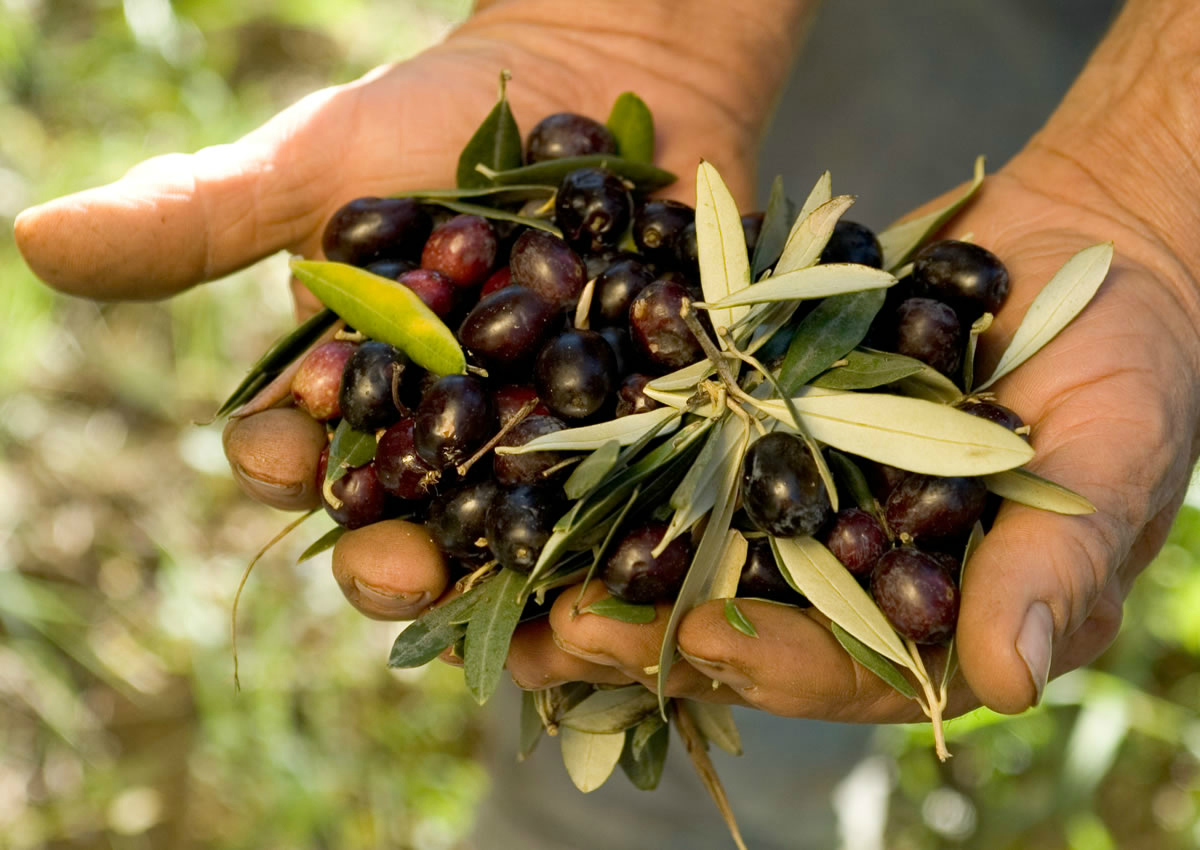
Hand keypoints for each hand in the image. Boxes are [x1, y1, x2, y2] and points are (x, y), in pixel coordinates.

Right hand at [14, 2, 804, 618]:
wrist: (603, 75)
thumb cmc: (447, 119)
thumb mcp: (322, 165)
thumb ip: (202, 217)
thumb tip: (38, 236)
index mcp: (355, 396)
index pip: (301, 456)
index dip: (286, 465)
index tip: (285, 455)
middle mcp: (442, 439)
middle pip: (410, 529)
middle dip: (398, 561)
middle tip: (404, 569)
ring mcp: (543, 446)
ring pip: (519, 544)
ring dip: (517, 590)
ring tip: (528, 619)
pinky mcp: (638, 436)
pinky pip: (632, 506)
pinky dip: (629, 544)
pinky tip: (631, 575)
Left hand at [526, 109, 1199, 719]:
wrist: (1080, 249)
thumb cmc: (1128, 359)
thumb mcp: (1109, 455)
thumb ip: (1055, 564)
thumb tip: (1008, 682)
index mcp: (941, 616)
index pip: (852, 668)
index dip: (780, 664)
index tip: (708, 643)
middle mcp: (856, 576)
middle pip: (748, 630)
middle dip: (653, 637)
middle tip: (561, 630)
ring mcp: (803, 507)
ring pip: (695, 559)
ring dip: (606, 573)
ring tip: (515, 582)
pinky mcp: (762, 435)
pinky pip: (686, 464)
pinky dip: (620, 475)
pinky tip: (546, 479)